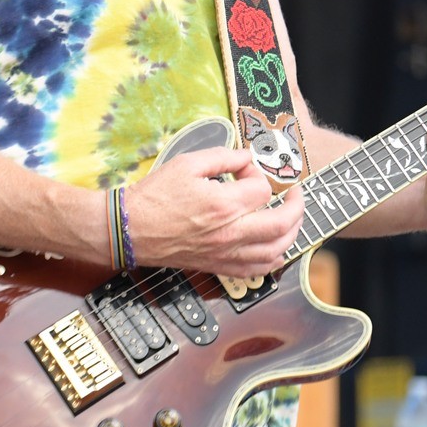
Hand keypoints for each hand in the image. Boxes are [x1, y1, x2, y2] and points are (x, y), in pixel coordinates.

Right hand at [122, 146, 304, 278]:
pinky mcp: (219, 266)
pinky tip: (276, 245)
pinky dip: (274, 257)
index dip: (258, 174)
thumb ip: (223, 156)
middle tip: (294, 193)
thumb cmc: (155, 196)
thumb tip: (247, 157)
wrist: (130, 229)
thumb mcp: (187, 163)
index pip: (262, 189)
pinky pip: (258, 270)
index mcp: (222, 205)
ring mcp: (226, 254)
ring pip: (276, 250)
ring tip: (291, 217)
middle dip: (296, 204)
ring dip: (291, 232)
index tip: (246, 169)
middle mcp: (230, 233)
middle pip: (282, 223)